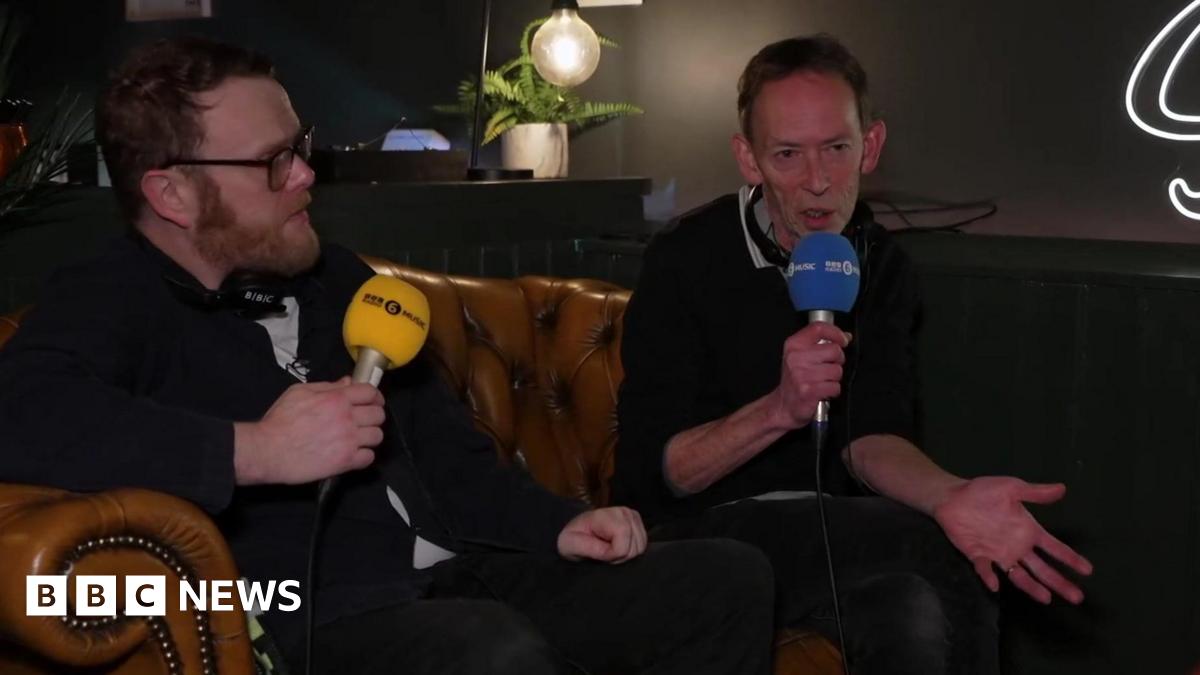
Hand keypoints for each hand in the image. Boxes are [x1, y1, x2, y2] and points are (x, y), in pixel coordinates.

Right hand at [234, 376, 385, 484]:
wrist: (267, 450)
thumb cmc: (279, 420)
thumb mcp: (299, 392)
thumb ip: (328, 386)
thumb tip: (348, 382)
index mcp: (337, 398)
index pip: (370, 392)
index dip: (374, 396)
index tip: (371, 401)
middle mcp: (347, 418)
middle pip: (379, 414)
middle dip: (373, 416)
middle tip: (364, 420)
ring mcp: (348, 440)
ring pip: (377, 436)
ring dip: (370, 436)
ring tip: (359, 438)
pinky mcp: (345, 461)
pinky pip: (369, 457)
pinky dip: (364, 456)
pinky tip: (354, 454)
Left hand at [557, 507, 646, 563]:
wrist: (577, 530)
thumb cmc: (572, 538)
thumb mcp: (570, 545)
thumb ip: (589, 548)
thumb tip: (611, 552)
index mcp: (606, 516)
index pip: (622, 546)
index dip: (611, 556)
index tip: (598, 553)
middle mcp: (623, 512)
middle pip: (634, 548)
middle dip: (619, 557)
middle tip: (604, 552)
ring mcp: (633, 516)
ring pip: (640, 548)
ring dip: (625, 555)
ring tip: (610, 550)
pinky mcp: (638, 523)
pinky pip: (643, 545)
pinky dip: (631, 551)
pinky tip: (618, 547)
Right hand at [768, 322, 849, 428]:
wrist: (783, 406)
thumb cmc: (795, 380)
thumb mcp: (800, 355)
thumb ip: (821, 343)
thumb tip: (845, 337)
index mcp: (793, 345)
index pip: (819, 328)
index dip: (836, 332)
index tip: (843, 340)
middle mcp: (796, 357)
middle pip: (834, 350)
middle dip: (837, 361)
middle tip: (827, 368)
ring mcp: (802, 374)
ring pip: (837, 370)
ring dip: (834, 378)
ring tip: (822, 381)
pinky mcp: (809, 391)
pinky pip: (835, 387)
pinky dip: (833, 391)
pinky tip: (822, 391)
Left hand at [933, 476, 1092, 603]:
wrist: (953, 496)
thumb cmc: (983, 491)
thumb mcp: (1012, 488)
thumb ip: (1035, 492)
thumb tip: (1062, 488)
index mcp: (1028, 530)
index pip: (1054, 548)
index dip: (1070, 558)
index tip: (1088, 571)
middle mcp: (1017, 546)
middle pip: (1043, 568)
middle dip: (1059, 582)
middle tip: (1077, 597)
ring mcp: (998, 554)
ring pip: (1019, 575)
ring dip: (1032, 587)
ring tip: (1047, 598)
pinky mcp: (978, 556)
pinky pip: (985, 570)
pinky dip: (990, 577)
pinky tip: (996, 585)